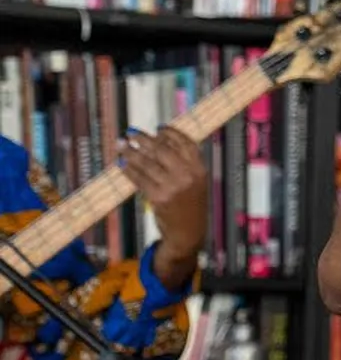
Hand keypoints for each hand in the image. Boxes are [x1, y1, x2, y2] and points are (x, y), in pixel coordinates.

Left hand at [119, 127, 207, 285]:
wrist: (188, 232)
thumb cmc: (190, 204)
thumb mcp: (197, 181)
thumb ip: (185, 162)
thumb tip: (161, 140)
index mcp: (200, 168)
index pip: (185, 143)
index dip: (170, 133)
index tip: (158, 128)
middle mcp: (188, 175)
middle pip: (163, 150)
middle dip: (143, 140)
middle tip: (130, 133)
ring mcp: (173, 186)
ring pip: (148, 163)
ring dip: (131, 153)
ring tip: (121, 146)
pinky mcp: (158, 197)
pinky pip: (140, 179)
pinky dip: (129, 170)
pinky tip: (123, 165)